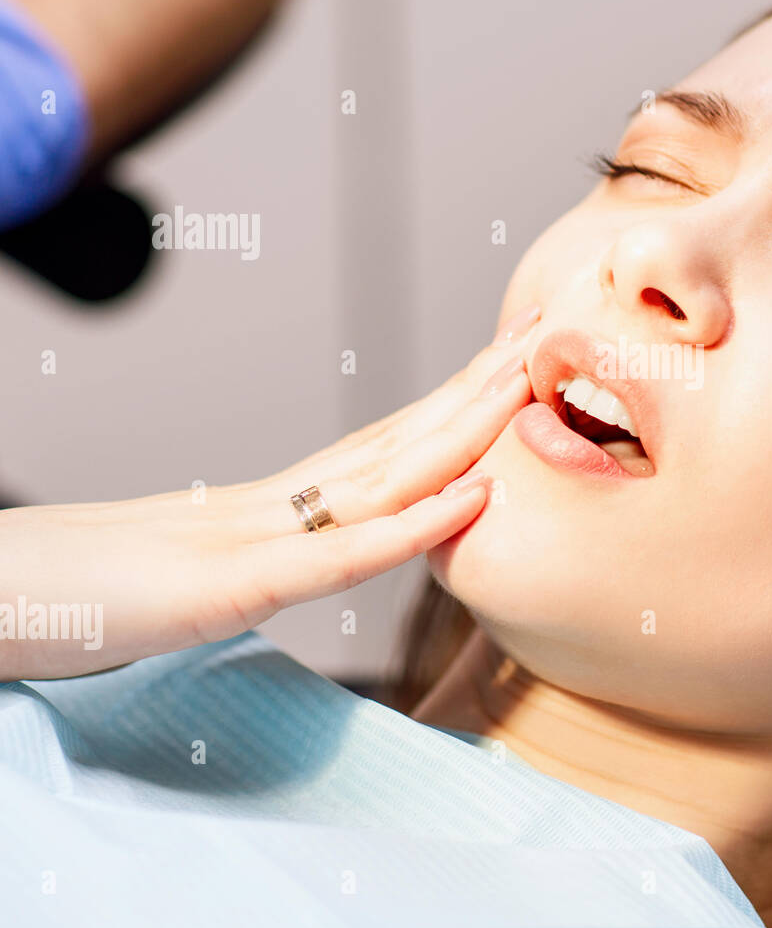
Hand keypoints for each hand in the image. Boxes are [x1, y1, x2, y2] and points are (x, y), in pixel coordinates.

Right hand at [0, 310, 541, 681]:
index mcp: (267, 508)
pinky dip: (413, 524)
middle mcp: (271, 506)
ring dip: (466, 428)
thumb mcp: (186, 575)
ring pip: (383, 474)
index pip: (378, 447)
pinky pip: (339, 556)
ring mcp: (252, 539)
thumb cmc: (70, 595)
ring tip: (528, 378)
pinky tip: (474, 496)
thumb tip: (301, 549)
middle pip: (394, 438)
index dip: (449, 406)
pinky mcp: (229, 588)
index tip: (507, 369)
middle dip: (477, 389)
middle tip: (544, 332)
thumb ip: (251, 557)